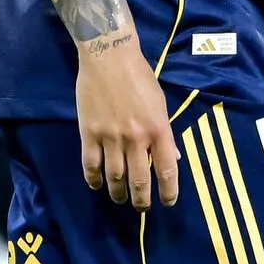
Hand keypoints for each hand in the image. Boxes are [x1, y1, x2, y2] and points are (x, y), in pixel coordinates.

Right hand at [75, 41, 179, 208]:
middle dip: (141, 200)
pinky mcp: (89, 133)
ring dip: (118, 193)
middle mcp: (136, 138)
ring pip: (114, 177)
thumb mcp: (160, 104)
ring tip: (120, 198)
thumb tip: (173, 158)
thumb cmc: (139, 77)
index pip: (167, 169)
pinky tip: (96, 184)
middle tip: (141, 208)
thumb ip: (165, 133)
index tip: (167, 203)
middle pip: (139, 180)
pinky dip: (93, 179)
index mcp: (158, 129)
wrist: (109, 56)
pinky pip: (91, 165)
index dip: (169, 191)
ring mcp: (111, 137)